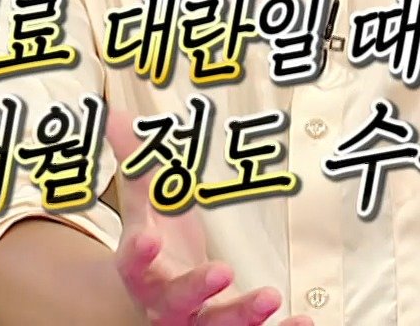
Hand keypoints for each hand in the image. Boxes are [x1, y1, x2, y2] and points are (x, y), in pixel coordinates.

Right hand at [106, 107, 312, 325]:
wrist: (159, 299)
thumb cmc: (158, 245)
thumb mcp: (145, 205)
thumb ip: (137, 162)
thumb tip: (115, 114)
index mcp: (142, 272)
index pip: (134, 264)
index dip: (139, 253)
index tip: (148, 238)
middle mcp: (166, 305)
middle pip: (175, 303)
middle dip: (196, 288)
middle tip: (223, 269)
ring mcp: (199, 322)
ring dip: (244, 316)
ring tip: (270, 296)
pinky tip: (305, 320)